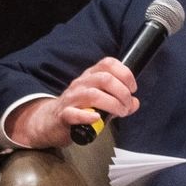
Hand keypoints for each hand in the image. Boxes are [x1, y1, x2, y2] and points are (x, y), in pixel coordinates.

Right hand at [6, 56, 138, 149]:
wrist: (49, 121)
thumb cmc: (78, 109)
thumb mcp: (101, 102)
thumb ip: (118, 101)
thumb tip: (135, 103)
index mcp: (90, 76)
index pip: (108, 63)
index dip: (125, 74)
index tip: (133, 88)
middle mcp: (81, 84)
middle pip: (104, 79)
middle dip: (122, 93)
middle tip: (127, 106)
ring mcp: (71, 99)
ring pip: (93, 94)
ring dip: (112, 104)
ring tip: (120, 113)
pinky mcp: (64, 115)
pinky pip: (74, 113)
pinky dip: (87, 116)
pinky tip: (97, 118)